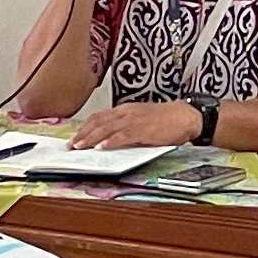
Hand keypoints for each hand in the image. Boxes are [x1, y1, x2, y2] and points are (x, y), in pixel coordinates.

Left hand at [68, 99, 204, 152]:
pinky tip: (101, 147)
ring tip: (79, 146)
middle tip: (71, 145)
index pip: (100, 116)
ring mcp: (134, 120)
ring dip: (91, 138)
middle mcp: (127, 112)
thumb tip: (111, 138)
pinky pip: (122, 135)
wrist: (185, 116)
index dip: (86, 126)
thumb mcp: (142, 119)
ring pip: (106, 128)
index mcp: (126, 109)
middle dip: (83, 133)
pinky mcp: (142, 130)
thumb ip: (127, 125)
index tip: (76, 136)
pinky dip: (110, 141)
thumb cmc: (166, 120)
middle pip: (98, 121)